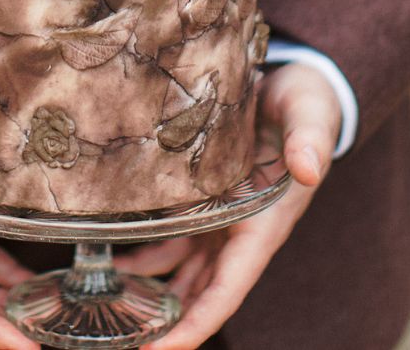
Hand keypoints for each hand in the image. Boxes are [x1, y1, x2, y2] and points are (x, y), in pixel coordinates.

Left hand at [113, 62, 342, 348]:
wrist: (296, 85)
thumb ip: (310, 139)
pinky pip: (168, 237)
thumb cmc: (308, 105)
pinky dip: (141, 254)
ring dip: (146, 292)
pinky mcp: (202, 199)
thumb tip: (308, 167)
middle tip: (113, 340)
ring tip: (99, 306)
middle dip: (162, 324)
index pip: (226, 290)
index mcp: (262, 227)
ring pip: (177, 270)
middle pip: (195, 293)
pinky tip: (108, 256)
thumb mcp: (310, 116)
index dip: (194, 324)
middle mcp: (237, 232)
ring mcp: (218, 219)